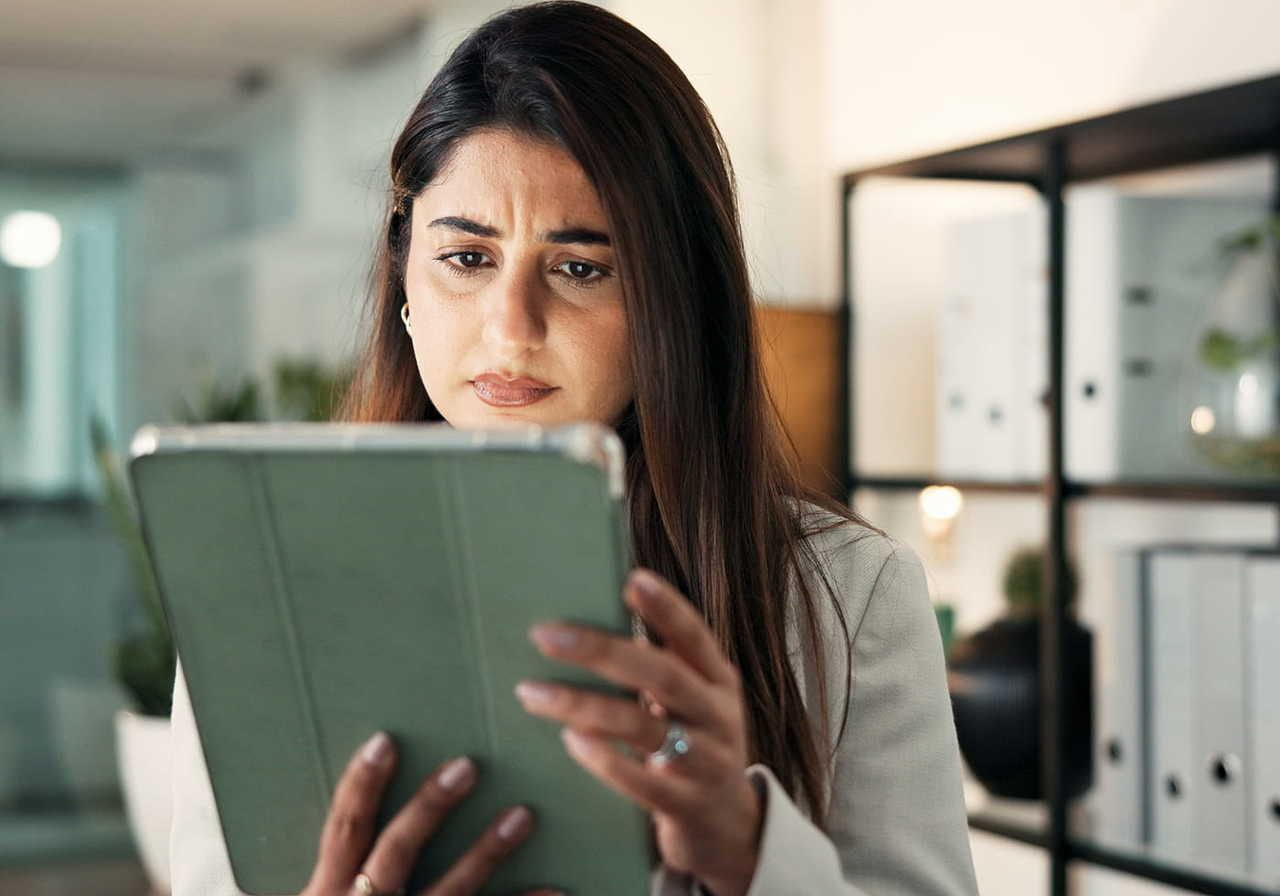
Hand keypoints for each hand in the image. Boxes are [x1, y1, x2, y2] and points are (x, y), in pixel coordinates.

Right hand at [299, 731, 561, 895]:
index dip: (362, 785)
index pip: (344, 830)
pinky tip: (557, 892)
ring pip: (450, 894)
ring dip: (486, 852)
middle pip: (395, 851)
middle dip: (429, 807)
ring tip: (523, 816)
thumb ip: (340, 871)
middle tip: (468, 766)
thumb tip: (367, 820)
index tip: (386, 740)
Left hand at [516, 568, 762, 895]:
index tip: (631, 580)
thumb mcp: (691, 702)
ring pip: (644, 727)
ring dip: (583, 706)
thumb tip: (588, 623)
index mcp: (718, 680)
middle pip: (662, 675)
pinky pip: (643, 783)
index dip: (667, 608)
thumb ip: (658, 667)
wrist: (729, 827)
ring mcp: (705, 762)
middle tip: (545, 635)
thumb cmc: (694, 746)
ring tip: (532, 692)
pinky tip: (571, 740)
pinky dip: (605, 760)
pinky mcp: (686, 805)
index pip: (695, 636)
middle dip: (601, 651)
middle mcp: (717, 715)